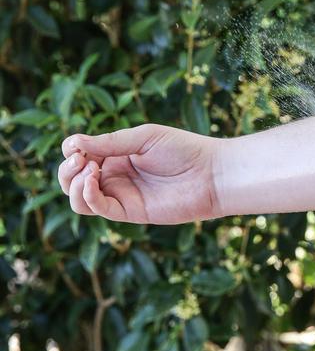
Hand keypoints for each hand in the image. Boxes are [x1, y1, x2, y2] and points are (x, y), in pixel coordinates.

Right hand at [57, 124, 221, 223]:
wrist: (212, 174)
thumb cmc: (184, 150)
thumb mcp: (144, 138)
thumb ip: (110, 142)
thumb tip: (73, 143)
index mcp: (119, 155)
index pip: (81, 156)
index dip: (72, 150)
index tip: (77, 145)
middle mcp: (117, 176)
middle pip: (73, 180)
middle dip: (66, 169)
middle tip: (80, 159)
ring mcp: (123, 195)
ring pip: (80, 199)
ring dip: (73, 184)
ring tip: (89, 169)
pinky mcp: (131, 212)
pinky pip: (98, 208)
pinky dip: (87, 195)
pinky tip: (95, 179)